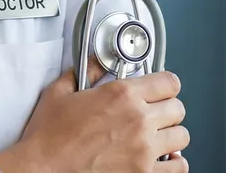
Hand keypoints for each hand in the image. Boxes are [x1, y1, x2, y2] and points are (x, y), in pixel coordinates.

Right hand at [0, 55, 188, 172]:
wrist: (44, 168)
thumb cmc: (50, 135)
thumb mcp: (60, 91)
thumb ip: (85, 71)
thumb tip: (95, 62)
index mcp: (120, 95)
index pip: (167, 82)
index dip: (164, 81)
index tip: (160, 84)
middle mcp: (138, 121)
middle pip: (178, 108)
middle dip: (167, 105)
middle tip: (155, 108)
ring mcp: (144, 151)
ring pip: (181, 136)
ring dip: (170, 132)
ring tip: (156, 132)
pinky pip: (179, 167)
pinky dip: (174, 161)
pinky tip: (161, 156)